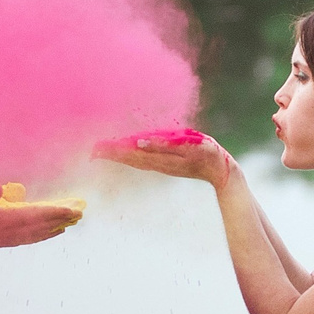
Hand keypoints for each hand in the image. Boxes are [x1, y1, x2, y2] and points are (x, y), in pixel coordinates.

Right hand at [0, 184, 80, 252]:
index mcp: (6, 219)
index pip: (36, 214)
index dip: (55, 211)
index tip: (71, 209)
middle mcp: (13, 231)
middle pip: (44, 224)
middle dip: (63, 217)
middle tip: (81, 211)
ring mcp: (12, 238)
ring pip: (41, 232)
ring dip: (58, 225)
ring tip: (73, 219)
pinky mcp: (10, 241)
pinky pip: (34, 237)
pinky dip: (47, 233)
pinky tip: (54, 231)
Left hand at [96, 127, 232, 185]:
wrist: (221, 172)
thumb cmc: (207, 155)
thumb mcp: (188, 146)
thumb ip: (164, 144)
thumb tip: (140, 142)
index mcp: (159, 158)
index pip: (130, 153)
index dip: (113, 150)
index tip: (96, 148)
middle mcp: (157, 163)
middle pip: (129, 158)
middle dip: (111, 154)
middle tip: (93, 150)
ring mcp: (161, 165)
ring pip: (135, 160)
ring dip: (119, 155)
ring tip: (104, 151)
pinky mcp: (166, 164)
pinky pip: (144, 160)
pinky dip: (132, 156)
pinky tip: (128, 153)